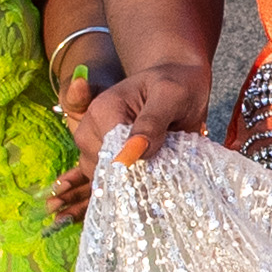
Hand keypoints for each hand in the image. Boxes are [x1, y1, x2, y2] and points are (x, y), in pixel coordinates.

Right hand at [50, 58, 216, 221]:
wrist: (179, 80)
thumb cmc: (178, 83)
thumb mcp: (171, 95)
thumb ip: (152, 122)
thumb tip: (134, 154)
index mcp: (103, 111)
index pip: (107, 155)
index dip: (130, 171)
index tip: (157, 176)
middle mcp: (92, 130)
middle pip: (100, 172)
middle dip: (129, 182)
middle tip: (162, 179)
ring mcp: (98, 147)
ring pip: (102, 182)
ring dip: (129, 189)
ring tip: (158, 184)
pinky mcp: (109, 158)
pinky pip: (110, 183)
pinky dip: (128, 191)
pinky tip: (149, 191)